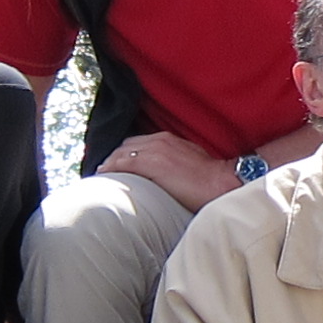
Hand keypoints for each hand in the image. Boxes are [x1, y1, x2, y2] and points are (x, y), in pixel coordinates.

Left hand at [102, 130, 240, 213]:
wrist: (222, 182)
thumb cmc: (210, 179)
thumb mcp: (190, 161)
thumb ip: (174, 162)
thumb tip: (165, 175)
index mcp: (167, 139)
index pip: (137, 143)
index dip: (124, 154)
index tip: (116, 164)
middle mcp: (158, 141)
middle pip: (125, 146)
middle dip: (114, 157)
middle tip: (105, 171)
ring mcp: (154, 151)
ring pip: (121, 153)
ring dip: (109, 164)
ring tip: (101, 176)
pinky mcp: (151, 164)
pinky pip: (122, 164)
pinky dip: (110, 169)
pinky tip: (103, 176)